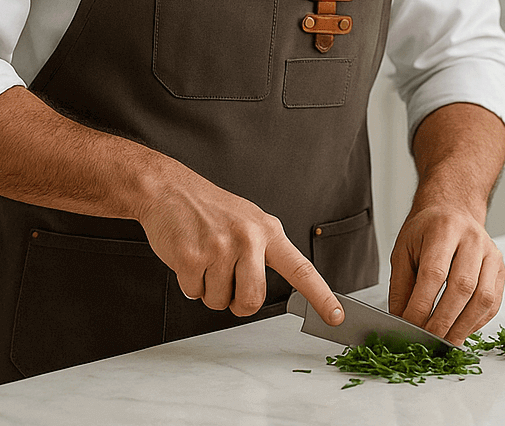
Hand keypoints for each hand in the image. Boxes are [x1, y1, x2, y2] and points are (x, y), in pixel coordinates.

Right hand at [139, 163, 342, 326]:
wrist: (168, 189)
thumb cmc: (209, 209)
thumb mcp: (247, 221)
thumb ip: (262, 252)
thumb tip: (260, 293)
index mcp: (267, 231)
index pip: (301, 269)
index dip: (321, 296)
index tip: (336, 316)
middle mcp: (248, 239)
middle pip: (252, 300)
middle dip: (238, 304)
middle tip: (227, 284)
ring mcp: (219, 248)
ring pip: (219, 301)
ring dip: (208, 290)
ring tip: (204, 257)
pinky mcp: (191, 257)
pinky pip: (194, 293)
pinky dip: (189, 283)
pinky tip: (188, 256)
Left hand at [387, 203, 504, 344]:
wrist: (453, 210)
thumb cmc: (427, 231)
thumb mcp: (404, 250)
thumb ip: (401, 285)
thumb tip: (400, 319)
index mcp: (443, 230)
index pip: (434, 273)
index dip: (422, 305)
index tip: (409, 325)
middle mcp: (472, 239)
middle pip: (462, 287)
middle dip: (443, 320)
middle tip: (428, 339)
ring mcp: (491, 253)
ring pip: (483, 297)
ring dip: (463, 326)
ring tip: (446, 342)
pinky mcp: (500, 269)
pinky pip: (493, 302)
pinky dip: (477, 322)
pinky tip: (461, 329)